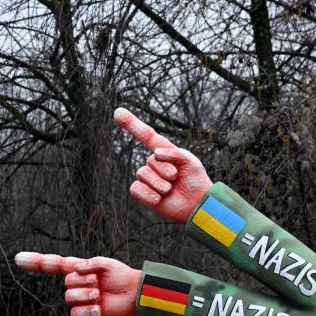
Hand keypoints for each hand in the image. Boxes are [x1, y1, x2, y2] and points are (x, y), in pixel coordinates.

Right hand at [14, 253, 139, 315]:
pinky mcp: (86, 315)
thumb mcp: (106, 264)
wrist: (134, 293)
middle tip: (99, 282)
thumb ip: (89, 263)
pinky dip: (88, 311)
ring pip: (69, 298)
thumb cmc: (121, 276)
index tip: (18, 258)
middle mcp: (76, 284)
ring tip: (100, 294)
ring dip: (86, 295)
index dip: (36, 262)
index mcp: (78, 270)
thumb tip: (76, 269)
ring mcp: (80, 300)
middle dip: (84, 281)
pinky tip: (99, 309)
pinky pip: (76, 315)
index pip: (53, 265)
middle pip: (67, 283)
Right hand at [114, 108, 212, 222]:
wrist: (198, 203)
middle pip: (150, 161)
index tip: (118, 112)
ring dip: (160, 184)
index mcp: (165, 152)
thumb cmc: (195, 180)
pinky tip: (159, 199)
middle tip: (177, 178)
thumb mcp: (190, 162)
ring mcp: (148, 178)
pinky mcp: (143, 193)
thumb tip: (156, 153)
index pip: (146, 136)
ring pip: (142, 174)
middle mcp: (154, 164)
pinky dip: (148, 195)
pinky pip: (135, 189)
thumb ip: (175, 153)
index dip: (132, 124)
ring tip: (170, 189)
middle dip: (166, 170)